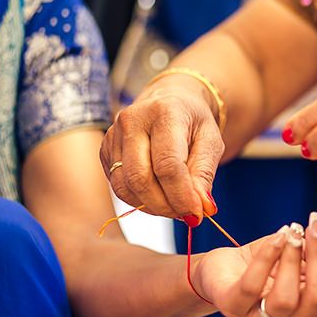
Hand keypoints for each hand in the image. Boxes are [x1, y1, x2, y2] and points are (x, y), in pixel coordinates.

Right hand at [100, 74, 222, 221]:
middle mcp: (132, 120)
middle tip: (186, 215)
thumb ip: (205, 174)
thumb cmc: (194, 123)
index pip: (168, 164)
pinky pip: (118, 186)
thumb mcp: (211, 142)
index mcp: (164, 112)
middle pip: (140, 178)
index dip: (181, 196)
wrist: (171, 102)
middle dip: (165, 205)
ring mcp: (113, 135)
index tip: (197, 215)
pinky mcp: (105, 150)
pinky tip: (158, 196)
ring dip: (152, 206)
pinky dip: (139, 200)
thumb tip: (203, 208)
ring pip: (125, 186)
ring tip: (174, 206)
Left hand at [193, 213, 316, 316]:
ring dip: (293, 260)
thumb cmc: (266, 261)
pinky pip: (251, 287)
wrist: (221, 268)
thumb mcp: (300, 256)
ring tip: (293, 233)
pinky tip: (277, 236)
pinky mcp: (233, 307)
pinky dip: (267, 258)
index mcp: (313, 310)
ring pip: (286, 300)